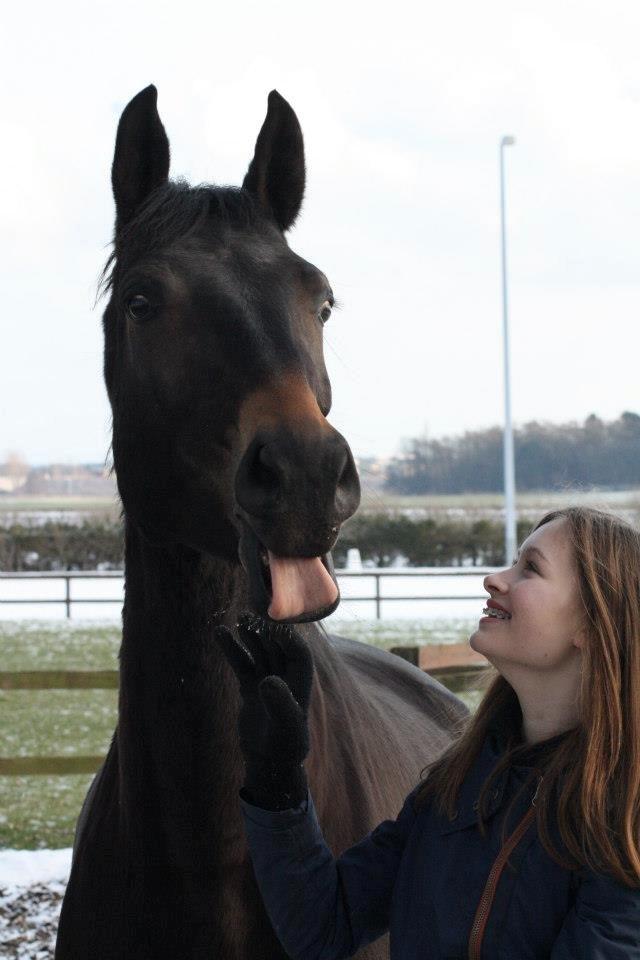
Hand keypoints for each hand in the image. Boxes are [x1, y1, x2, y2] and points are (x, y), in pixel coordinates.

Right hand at [214, 618, 313, 809]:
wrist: (269, 763)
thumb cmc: (285, 746)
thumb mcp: (285, 726)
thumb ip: (279, 704)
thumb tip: (268, 681)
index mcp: (301, 681)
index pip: (298, 651)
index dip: (287, 636)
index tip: (272, 623)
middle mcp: (286, 677)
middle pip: (278, 646)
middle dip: (266, 630)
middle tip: (252, 613)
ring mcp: (268, 680)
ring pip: (259, 651)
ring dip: (250, 635)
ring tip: (240, 618)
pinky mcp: (251, 687)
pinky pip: (242, 662)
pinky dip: (232, 649)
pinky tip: (220, 632)